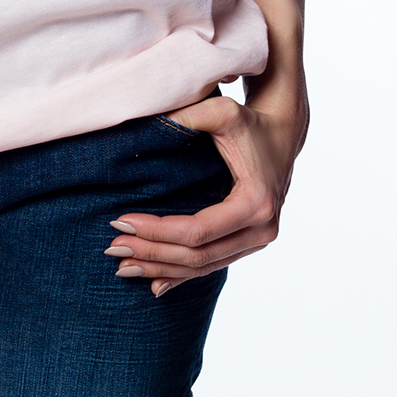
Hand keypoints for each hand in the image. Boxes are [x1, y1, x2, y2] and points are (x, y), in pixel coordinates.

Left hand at [105, 89, 307, 295]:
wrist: (283, 134)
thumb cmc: (251, 122)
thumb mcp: (222, 112)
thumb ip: (187, 117)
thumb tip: (147, 127)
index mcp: (256, 203)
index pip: (197, 231)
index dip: (156, 231)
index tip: (121, 220)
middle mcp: (262, 230)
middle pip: (198, 256)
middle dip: (152, 253)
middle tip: (113, 247)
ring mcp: (258, 241)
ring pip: (204, 267)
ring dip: (162, 269)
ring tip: (123, 266)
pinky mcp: (250, 243)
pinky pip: (213, 265)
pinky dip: (182, 276)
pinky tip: (156, 284)